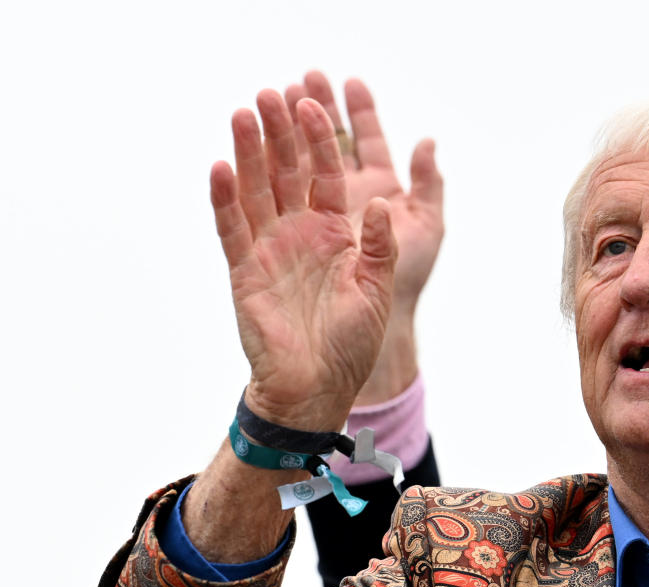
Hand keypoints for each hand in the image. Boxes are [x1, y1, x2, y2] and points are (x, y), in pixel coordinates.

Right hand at [211, 90, 396, 429]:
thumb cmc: (353, 344)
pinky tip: (221, 167)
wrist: (318, 387)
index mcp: (334, 234)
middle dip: (280, 134)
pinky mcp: (245, 270)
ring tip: (242, 112)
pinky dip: (226, 200)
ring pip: (256, 191)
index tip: (314, 105)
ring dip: (248, 153)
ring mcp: (270, 249)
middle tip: (272, 93)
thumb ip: (378, 245)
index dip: (319, 142)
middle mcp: (300, 234)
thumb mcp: (376, 288)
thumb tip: (382, 202)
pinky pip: (233, 229)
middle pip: (287, 173)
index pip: (324, 176)